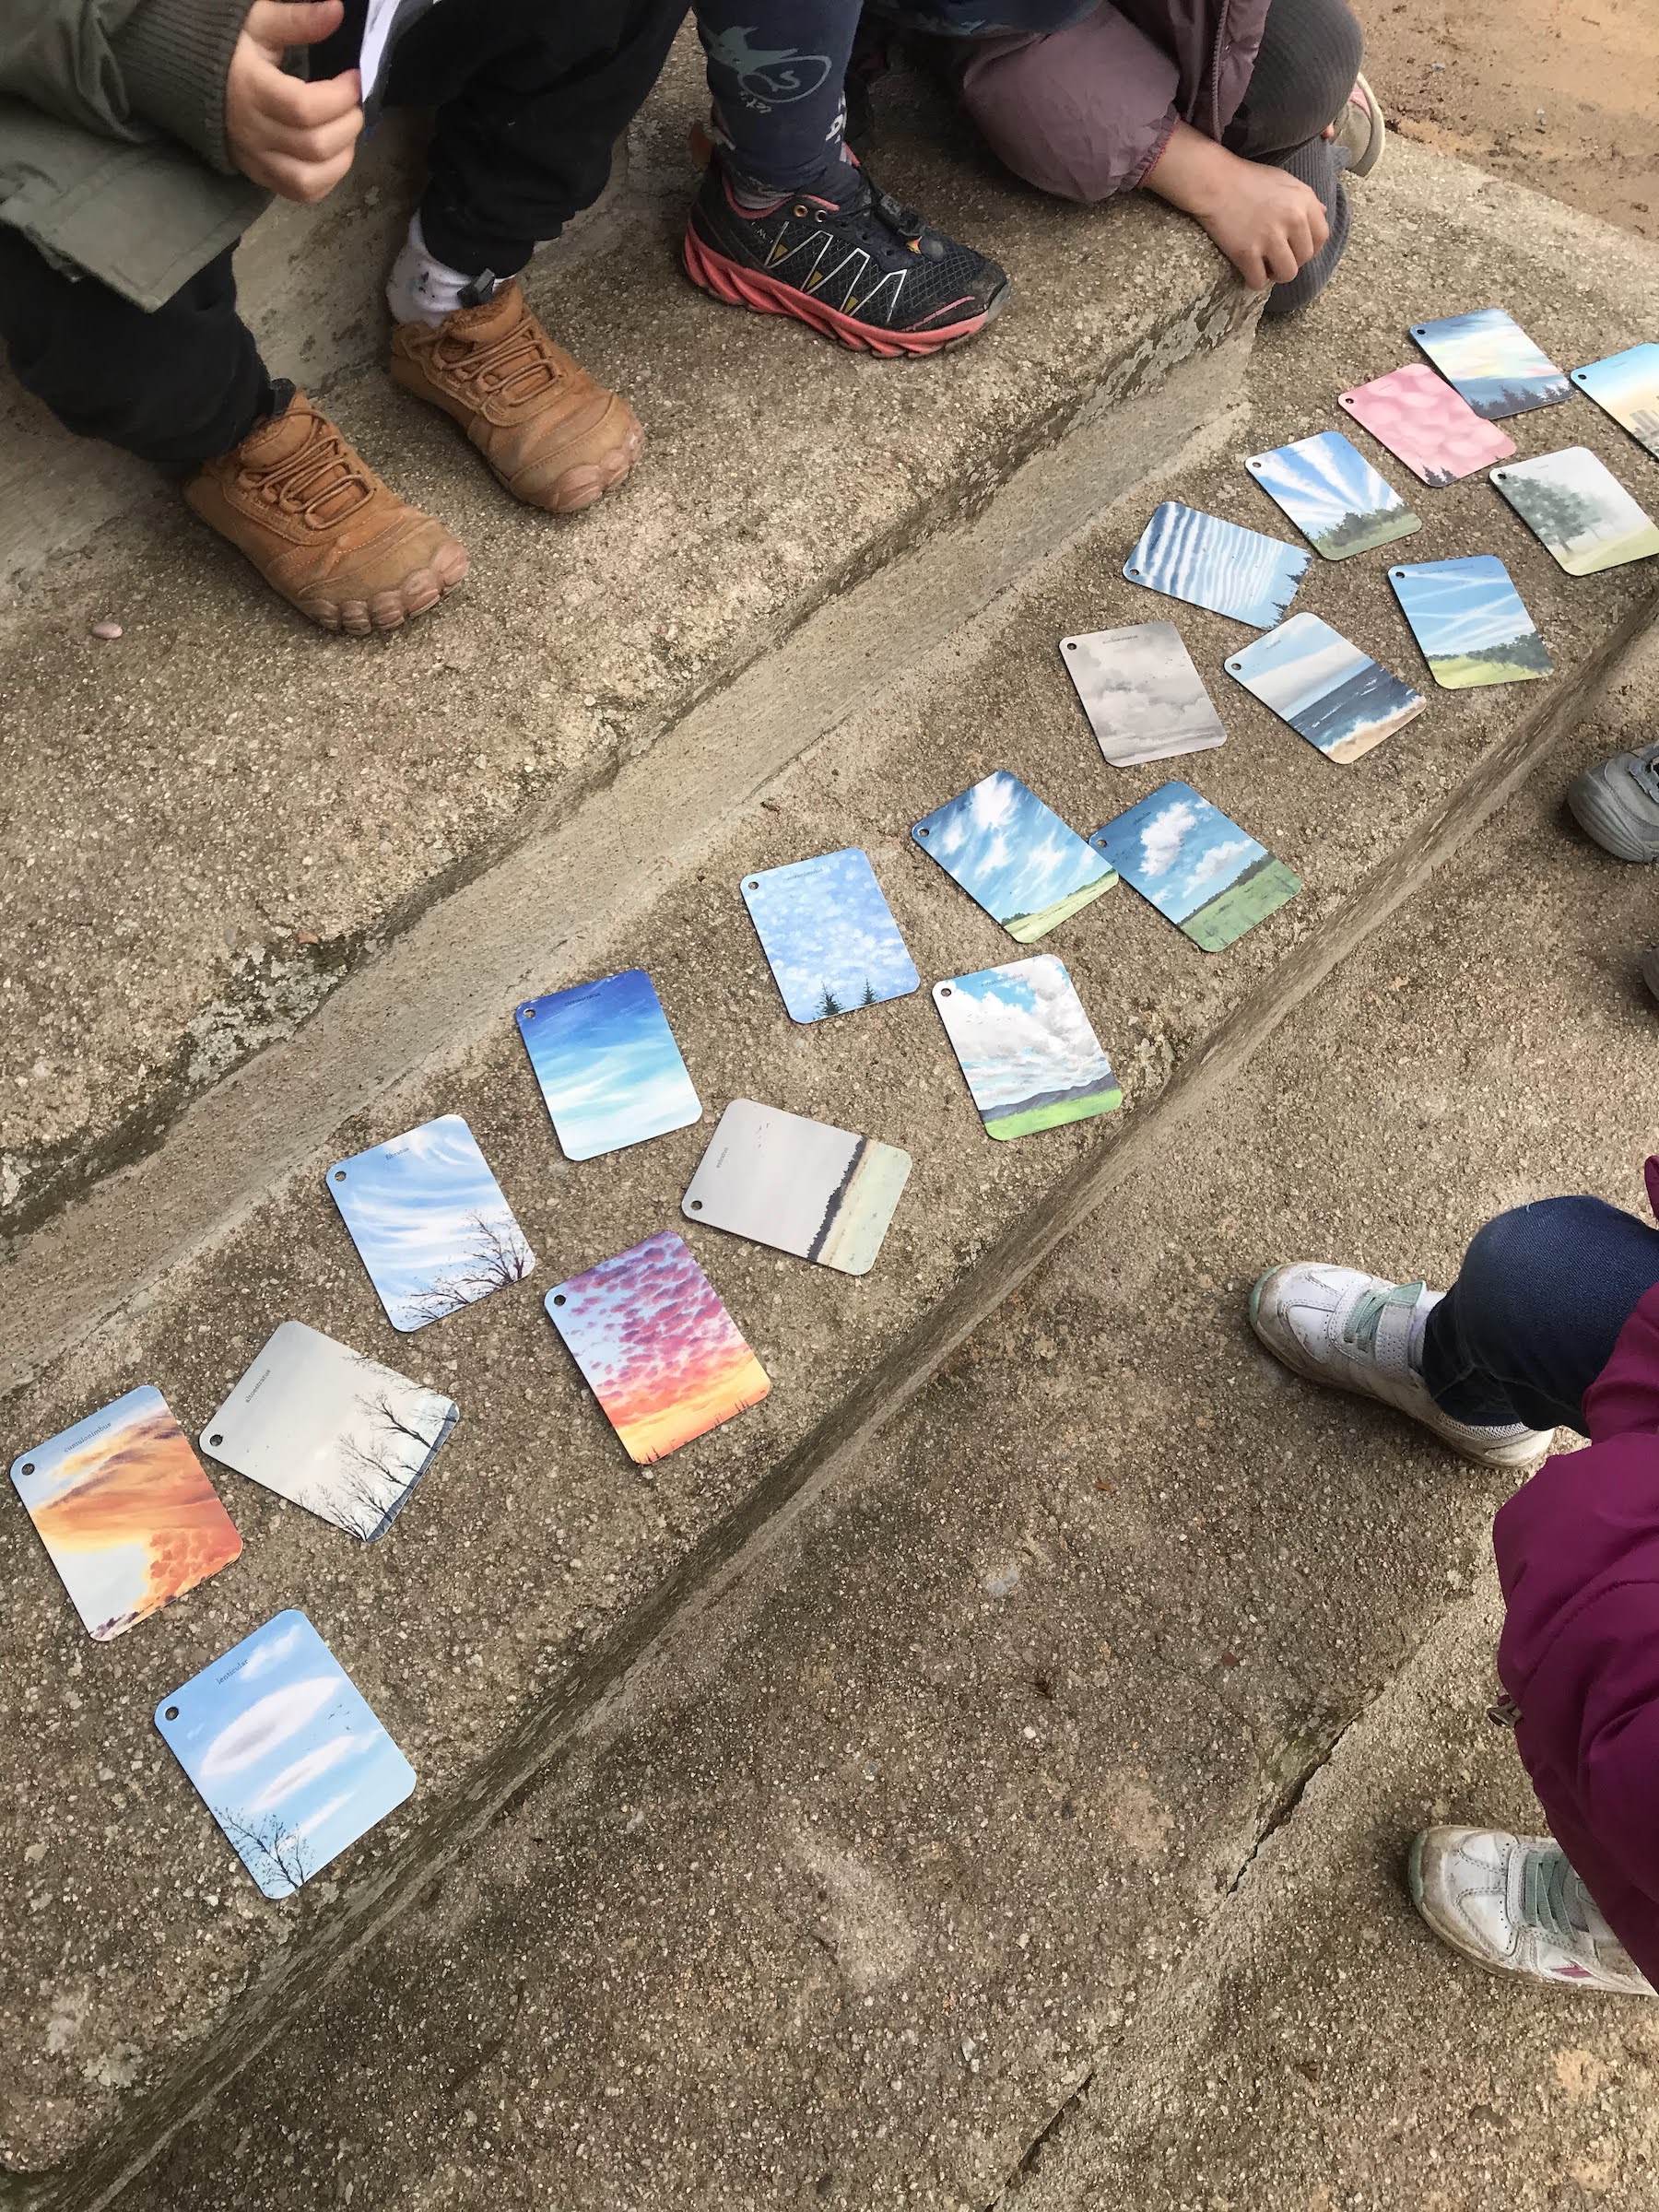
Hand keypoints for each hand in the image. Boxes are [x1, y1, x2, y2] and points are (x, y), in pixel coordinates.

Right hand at [226, 0, 362, 204]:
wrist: (192, 80)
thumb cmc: (232, 49)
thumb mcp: (258, 23)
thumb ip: (296, 19)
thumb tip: (335, 11)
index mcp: (249, 89)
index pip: (304, 108)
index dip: (340, 97)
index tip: (353, 78)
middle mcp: (251, 131)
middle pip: (314, 145)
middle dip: (347, 124)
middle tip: (352, 103)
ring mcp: (256, 160)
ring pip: (310, 178)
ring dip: (342, 157)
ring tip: (345, 128)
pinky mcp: (261, 176)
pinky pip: (301, 193)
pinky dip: (327, 180)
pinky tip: (333, 154)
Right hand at [1145, 123, 1328, 291]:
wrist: (1215, 182)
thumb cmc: (1249, 180)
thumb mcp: (1285, 181)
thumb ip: (1306, 199)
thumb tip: (1322, 213)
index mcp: (1303, 201)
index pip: (1322, 237)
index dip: (1310, 248)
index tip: (1296, 249)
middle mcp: (1292, 220)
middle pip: (1305, 259)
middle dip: (1292, 260)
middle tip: (1276, 256)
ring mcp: (1269, 238)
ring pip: (1287, 274)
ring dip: (1276, 274)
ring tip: (1265, 265)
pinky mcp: (1247, 253)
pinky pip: (1260, 281)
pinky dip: (1255, 280)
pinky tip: (1249, 269)